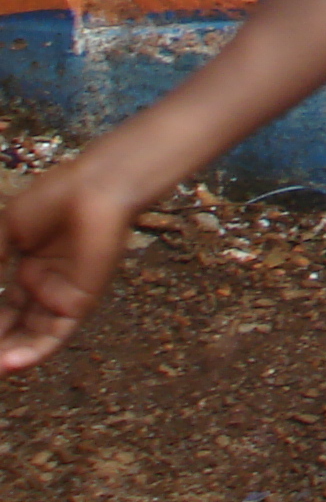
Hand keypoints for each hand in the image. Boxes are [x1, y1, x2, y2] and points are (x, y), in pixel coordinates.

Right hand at [0, 160, 135, 373]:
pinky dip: (33, 353)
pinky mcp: (81, 301)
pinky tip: (9, 364)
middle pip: (15, 330)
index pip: (4, 311)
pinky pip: (56, 335)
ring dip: (8, 358)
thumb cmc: (53, 198)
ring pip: (32, 339)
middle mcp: (46, 287)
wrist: (92, 187)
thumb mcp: (8, 231)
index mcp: (30, 270)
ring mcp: (63, 295)